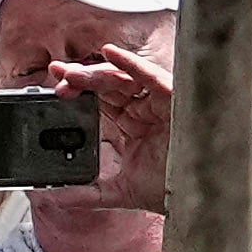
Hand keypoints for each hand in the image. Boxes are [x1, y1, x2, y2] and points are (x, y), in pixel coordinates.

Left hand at [45, 36, 175, 206]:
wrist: (197, 198)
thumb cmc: (172, 189)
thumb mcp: (121, 190)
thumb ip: (88, 193)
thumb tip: (55, 196)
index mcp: (132, 124)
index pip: (99, 101)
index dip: (76, 93)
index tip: (54, 91)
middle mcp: (144, 109)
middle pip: (107, 85)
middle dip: (80, 79)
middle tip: (57, 76)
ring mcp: (158, 102)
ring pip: (122, 78)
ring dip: (95, 72)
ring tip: (70, 74)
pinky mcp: (174, 98)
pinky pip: (150, 75)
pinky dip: (130, 63)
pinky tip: (109, 53)